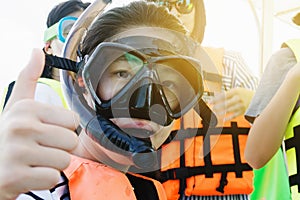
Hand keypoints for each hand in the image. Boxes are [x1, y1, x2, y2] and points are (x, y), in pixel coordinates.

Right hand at [0, 49, 78, 199]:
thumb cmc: (8, 136)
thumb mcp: (16, 106)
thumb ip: (28, 78)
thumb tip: (37, 50)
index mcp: (27, 108)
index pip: (73, 122)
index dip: (62, 130)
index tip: (44, 133)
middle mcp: (21, 126)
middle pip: (71, 141)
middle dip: (59, 149)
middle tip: (39, 150)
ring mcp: (16, 152)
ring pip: (64, 161)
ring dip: (52, 165)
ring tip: (34, 162)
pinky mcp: (14, 177)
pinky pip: (53, 178)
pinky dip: (44, 180)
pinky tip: (28, 175)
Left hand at [209, 87, 253, 120]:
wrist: (258, 98)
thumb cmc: (244, 94)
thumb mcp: (237, 90)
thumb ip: (227, 93)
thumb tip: (216, 96)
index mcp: (236, 91)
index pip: (223, 95)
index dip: (215, 99)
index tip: (209, 102)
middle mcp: (238, 98)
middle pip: (226, 103)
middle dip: (218, 106)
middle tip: (212, 108)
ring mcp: (241, 105)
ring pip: (229, 110)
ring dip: (222, 112)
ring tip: (216, 113)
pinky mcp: (243, 111)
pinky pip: (235, 115)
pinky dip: (229, 118)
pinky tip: (224, 119)